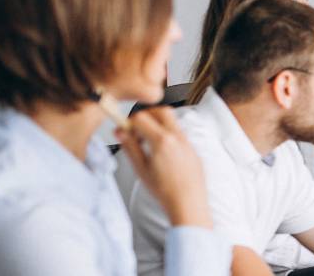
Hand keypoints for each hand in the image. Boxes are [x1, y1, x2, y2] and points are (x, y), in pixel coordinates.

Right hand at [116, 106, 210, 227]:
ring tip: (148, 142)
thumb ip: (130, 147)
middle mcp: (177, 137)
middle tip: (137, 129)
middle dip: (147, 115)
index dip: (130, 122)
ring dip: (158, 124)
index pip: (142, 117)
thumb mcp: (141, 169)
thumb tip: (120, 131)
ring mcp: (188, 142)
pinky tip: (161, 151)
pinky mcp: (193, 148)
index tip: (125, 131)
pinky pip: (180, 133)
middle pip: (161, 111)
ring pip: (172, 121)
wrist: (188, 202)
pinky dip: (168, 134)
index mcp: (162, 141)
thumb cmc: (164, 190)